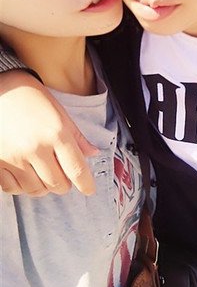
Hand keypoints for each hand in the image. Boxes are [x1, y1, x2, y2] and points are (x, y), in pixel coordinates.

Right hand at [0, 71, 97, 195]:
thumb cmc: (28, 95)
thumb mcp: (57, 111)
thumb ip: (76, 136)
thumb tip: (93, 154)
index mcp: (56, 134)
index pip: (77, 170)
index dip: (86, 184)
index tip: (89, 190)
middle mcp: (36, 148)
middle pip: (58, 185)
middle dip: (64, 184)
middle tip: (64, 177)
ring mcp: (14, 158)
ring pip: (36, 190)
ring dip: (44, 187)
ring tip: (44, 176)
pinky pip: (13, 188)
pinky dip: (22, 187)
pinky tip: (25, 176)